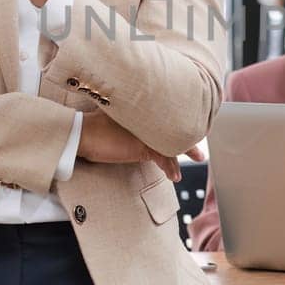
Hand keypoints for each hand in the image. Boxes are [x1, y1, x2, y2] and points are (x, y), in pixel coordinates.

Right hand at [77, 112, 203, 182]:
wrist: (82, 133)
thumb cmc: (94, 126)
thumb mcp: (117, 119)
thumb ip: (131, 118)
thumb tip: (136, 126)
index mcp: (142, 108)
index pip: (167, 114)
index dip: (179, 120)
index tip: (190, 121)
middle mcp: (147, 117)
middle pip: (175, 126)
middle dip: (190, 134)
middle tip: (202, 141)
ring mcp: (146, 131)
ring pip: (173, 142)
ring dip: (187, 151)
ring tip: (198, 158)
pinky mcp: (143, 146)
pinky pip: (163, 158)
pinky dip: (170, 168)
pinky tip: (174, 176)